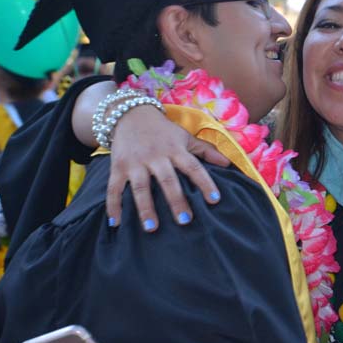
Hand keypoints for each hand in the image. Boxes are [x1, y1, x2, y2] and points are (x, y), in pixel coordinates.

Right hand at [106, 104, 229, 230]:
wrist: (130, 114)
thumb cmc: (163, 131)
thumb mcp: (185, 137)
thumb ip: (206, 151)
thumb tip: (229, 163)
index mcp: (174, 149)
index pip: (193, 167)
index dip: (205, 182)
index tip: (215, 200)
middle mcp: (155, 156)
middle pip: (167, 180)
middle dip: (176, 200)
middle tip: (185, 221)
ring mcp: (134, 163)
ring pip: (140, 187)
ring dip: (145, 208)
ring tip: (151, 228)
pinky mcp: (117, 167)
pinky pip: (114, 189)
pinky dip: (113, 206)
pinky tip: (116, 224)